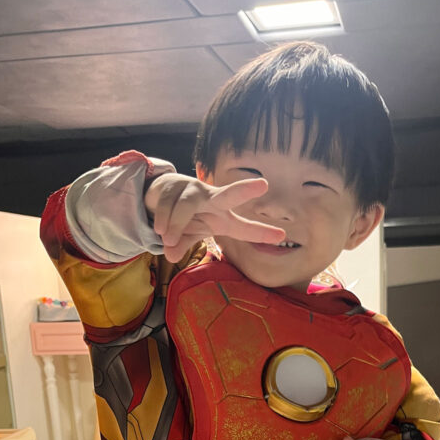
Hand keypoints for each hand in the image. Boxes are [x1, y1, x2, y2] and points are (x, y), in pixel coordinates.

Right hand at [144, 174, 285, 261]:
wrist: (160, 195)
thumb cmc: (185, 219)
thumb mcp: (189, 235)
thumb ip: (184, 245)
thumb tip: (171, 256)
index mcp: (223, 218)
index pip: (244, 227)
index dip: (260, 232)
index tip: (281, 235)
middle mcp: (213, 201)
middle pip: (230, 195)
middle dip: (244, 190)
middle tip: (263, 184)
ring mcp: (195, 190)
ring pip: (187, 206)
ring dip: (176, 225)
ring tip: (166, 239)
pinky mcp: (176, 183)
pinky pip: (169, 204)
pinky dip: (163, 219)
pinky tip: (158, 228)